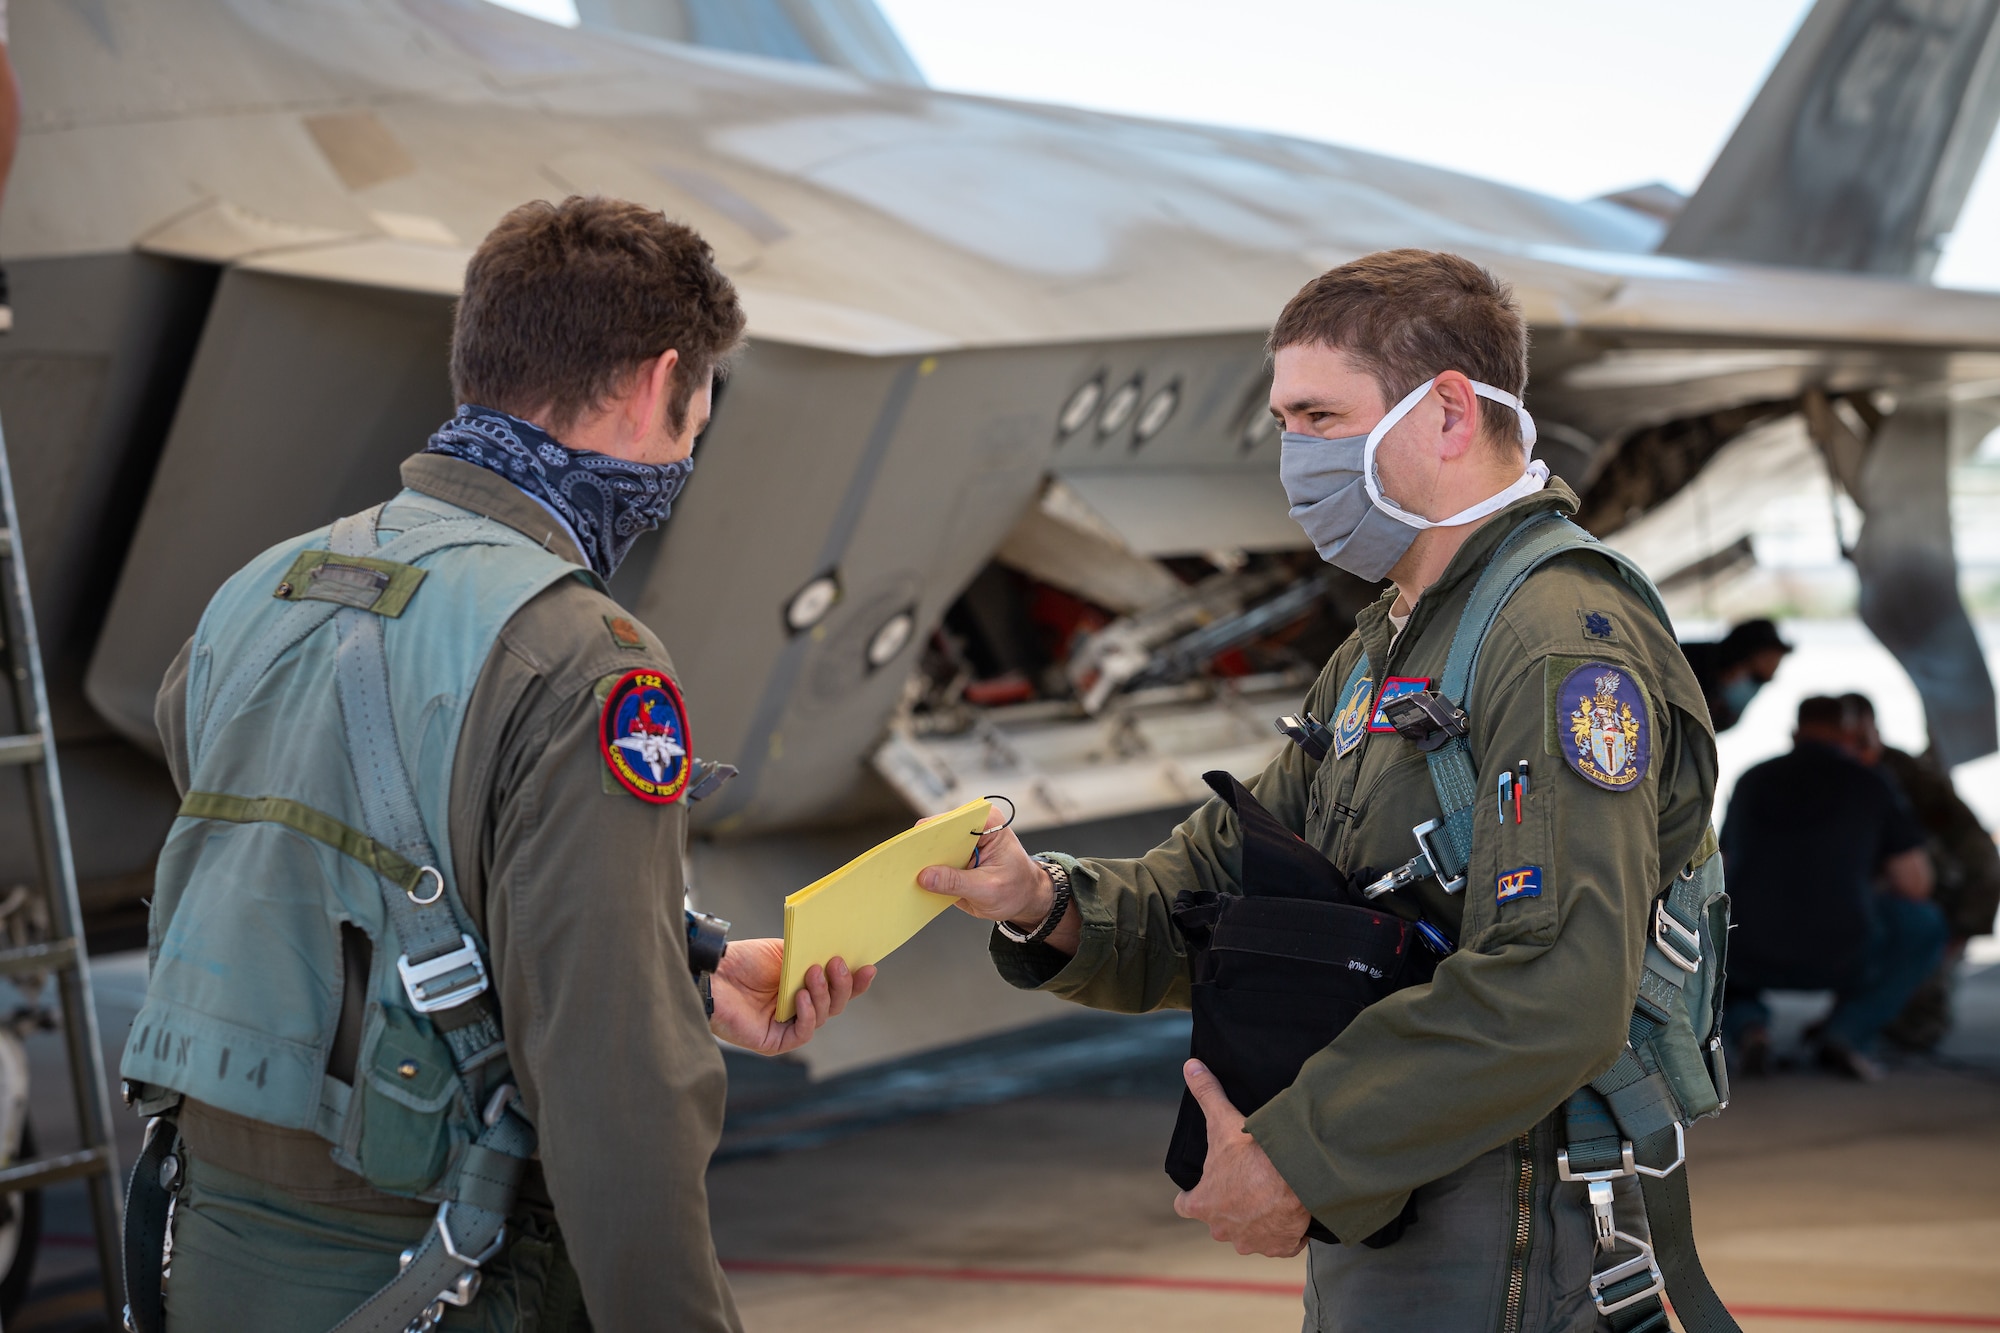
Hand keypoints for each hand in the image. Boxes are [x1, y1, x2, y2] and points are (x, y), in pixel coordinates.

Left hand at [707, 937, 875, 1055]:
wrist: (712, 974)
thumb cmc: (743, 961)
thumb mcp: (785, 952)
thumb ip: (812, 956)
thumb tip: (842, 952)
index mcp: (803, 986)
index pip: (836, 988)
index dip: (855, 981)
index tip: (870, 967)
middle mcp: (798, 1008)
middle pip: (836, 1004)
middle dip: (843, 984)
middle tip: (838, 964)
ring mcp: (788, 1025)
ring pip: (823, 1016)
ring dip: (823, 993)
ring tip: (813, 972)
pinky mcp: (775, 1041)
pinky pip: (803, 1033)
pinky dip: (808, 1014)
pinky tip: (801, 997)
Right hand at [915, 807, 1065, 936]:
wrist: (1025, 899)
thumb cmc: (1017, 889)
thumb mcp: (988, 889)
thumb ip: (957, 882)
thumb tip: (925, 876)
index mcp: (987, 822)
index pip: (952, 821)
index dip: (932, 835)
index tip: (914, 850)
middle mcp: (972, 826)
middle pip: (937, 831)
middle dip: (922, 850)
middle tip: (906, 868)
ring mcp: (961, 841)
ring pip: (931, 846)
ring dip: (920, 862)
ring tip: (906, 878)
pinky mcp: (953, 856)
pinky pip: (933, 861)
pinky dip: (925, 872)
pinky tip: (915, 884)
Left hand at [1172, 1060, 1310, 1256]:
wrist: (1295, 1178)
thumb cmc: (1252, 1154)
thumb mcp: (1222, 1120)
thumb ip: (1205, 1093)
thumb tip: (1190, 1066)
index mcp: (1202, 1204)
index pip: (1185, 1206)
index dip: (1194, 1196)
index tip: (1207, 1184)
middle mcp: (1222, 1230)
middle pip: (1219, 1222)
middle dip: (1231, 1207)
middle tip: (1247, 1183)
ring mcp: (1251, 1243)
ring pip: (1249, 1235)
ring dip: (1257, 1220)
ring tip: (1271, 1195)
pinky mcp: (1280, 1248)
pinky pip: (1280, 1243)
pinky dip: (1285, 1231)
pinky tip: (1291, 1210)